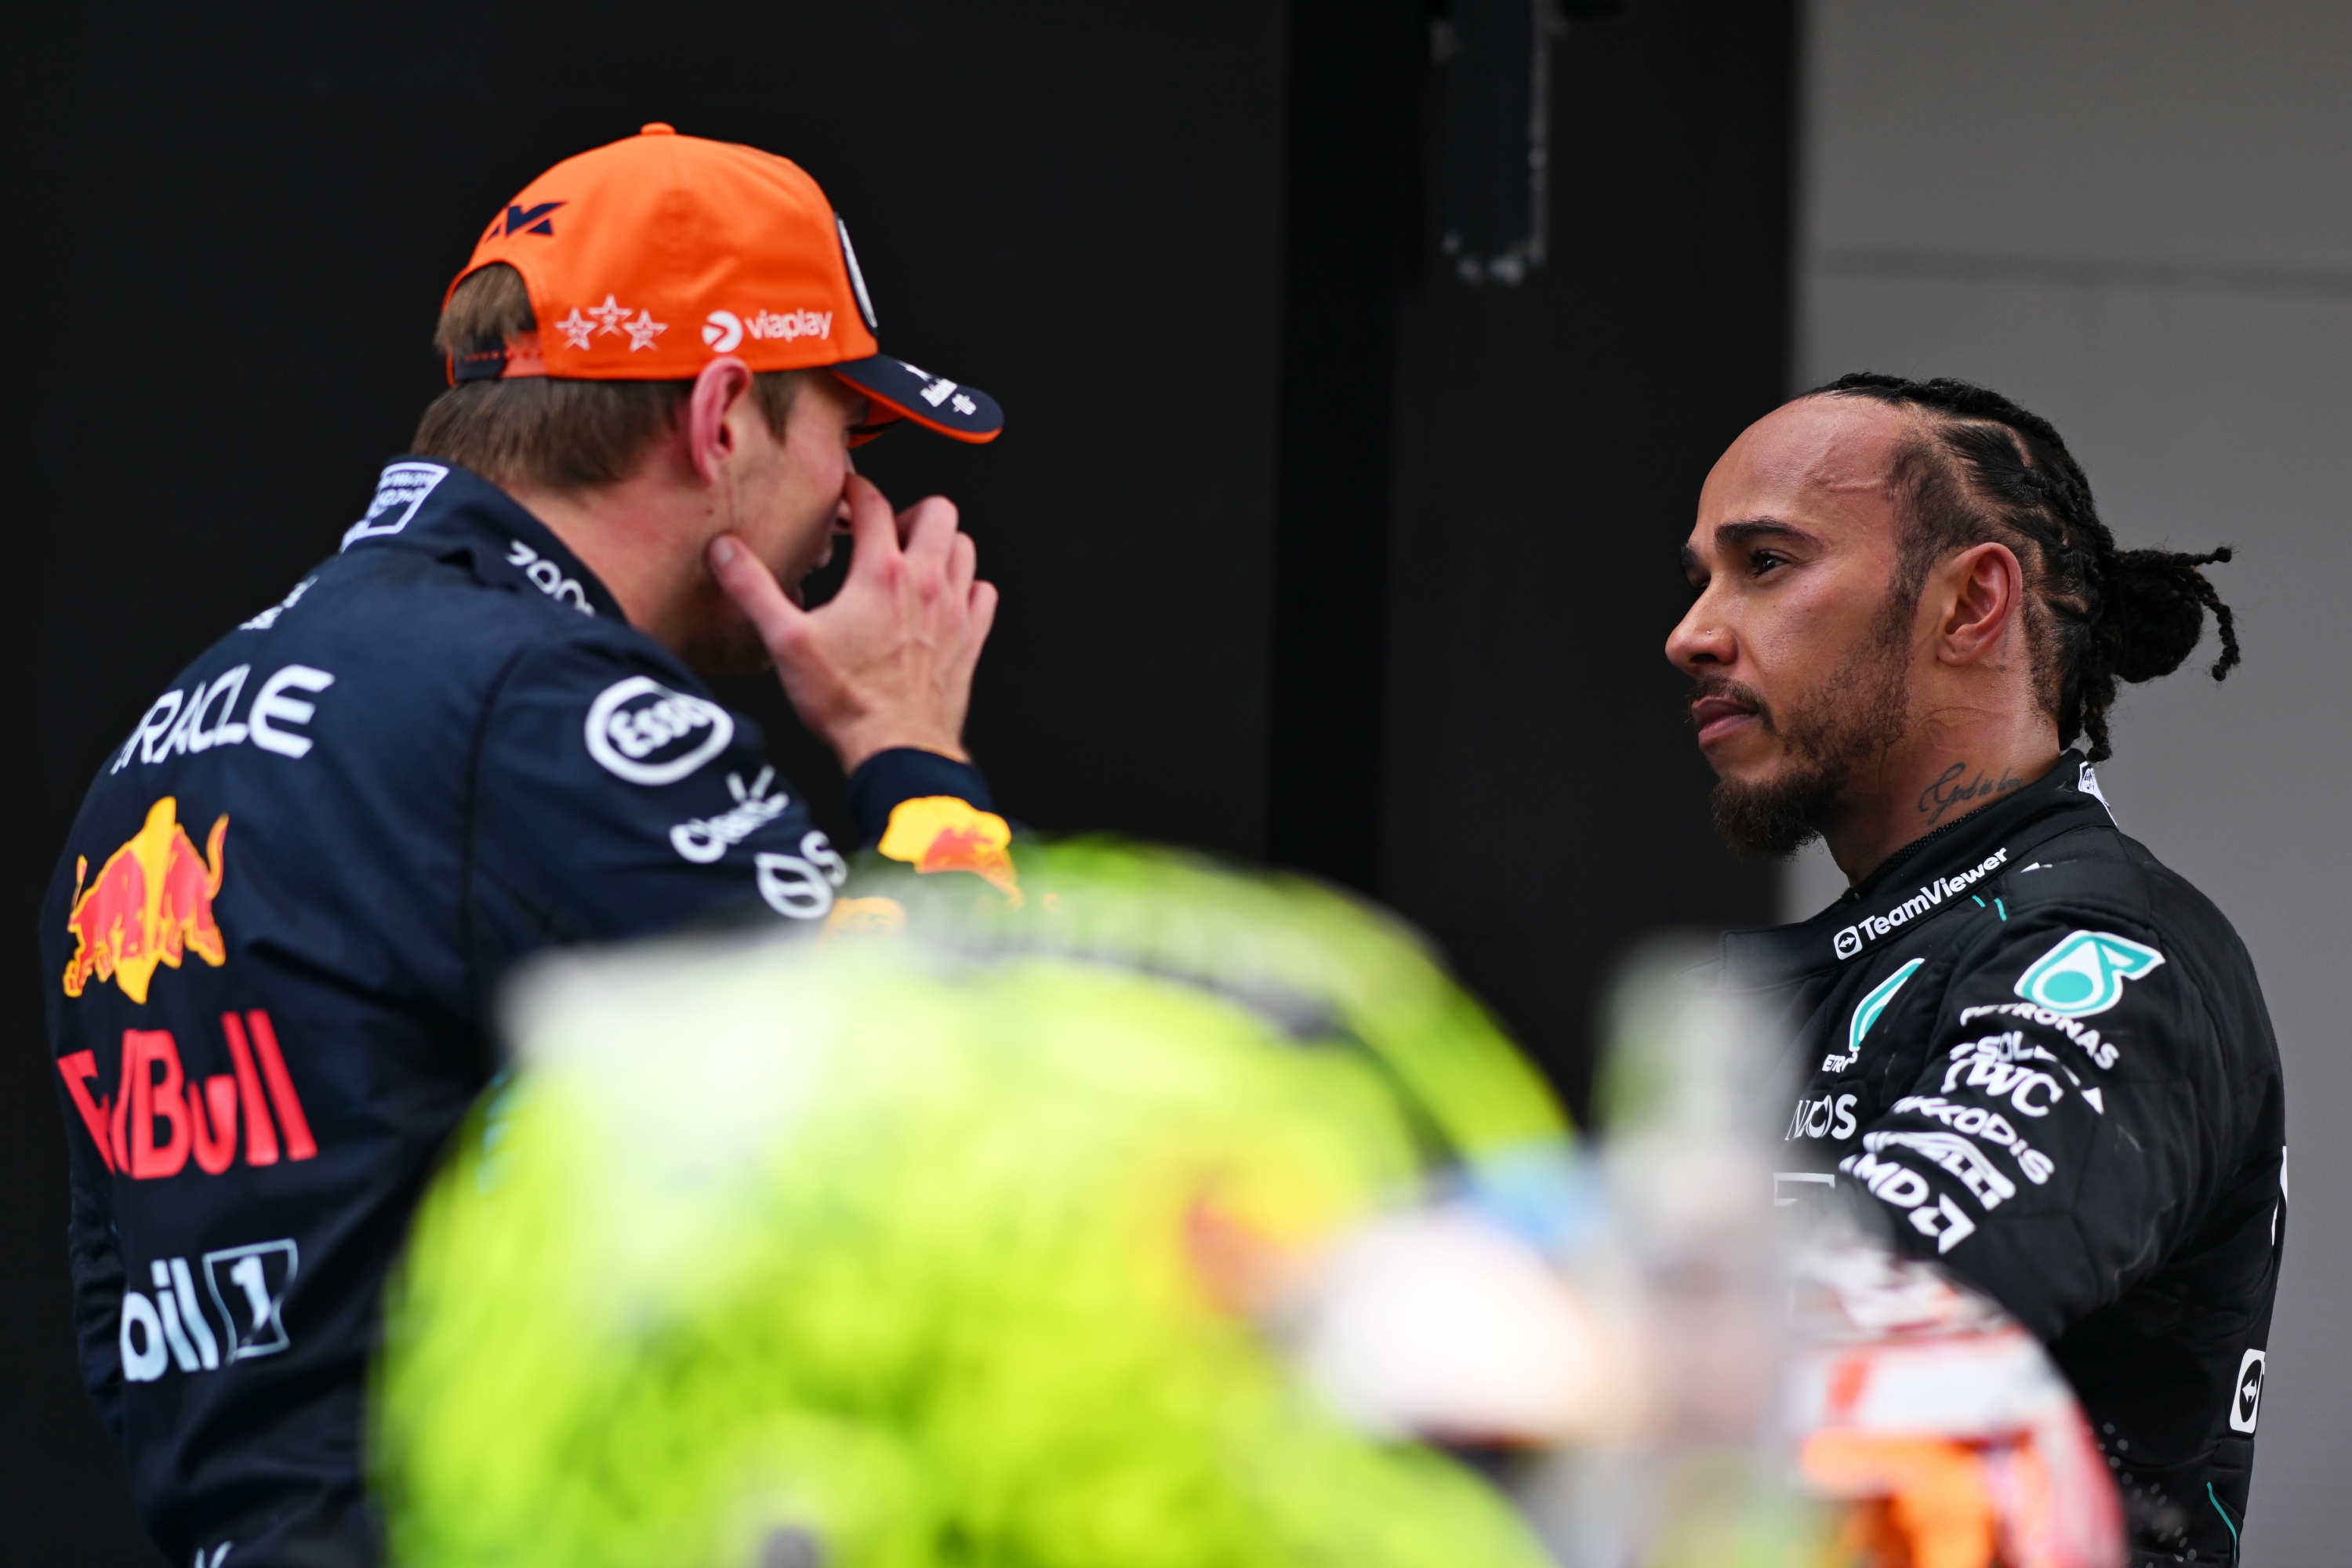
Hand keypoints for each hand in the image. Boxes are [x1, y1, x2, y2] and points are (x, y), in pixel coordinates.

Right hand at [707, 475, 997, 773]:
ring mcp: (955, 610)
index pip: (875, 503)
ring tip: (915, 560)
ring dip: (941, 544)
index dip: (858, 490)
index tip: (849, 495)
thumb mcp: (786, 641)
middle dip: (910, 512)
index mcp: (881, 574)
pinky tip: (945, 599)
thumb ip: (753, 590)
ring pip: (965, 547)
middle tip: (886, 532)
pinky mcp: (971, 639)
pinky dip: (968, 586)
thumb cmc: (847, 701)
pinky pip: (984, 592)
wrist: (897, 748)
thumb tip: (725, 553)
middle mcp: (926, 583)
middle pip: (938, 512)